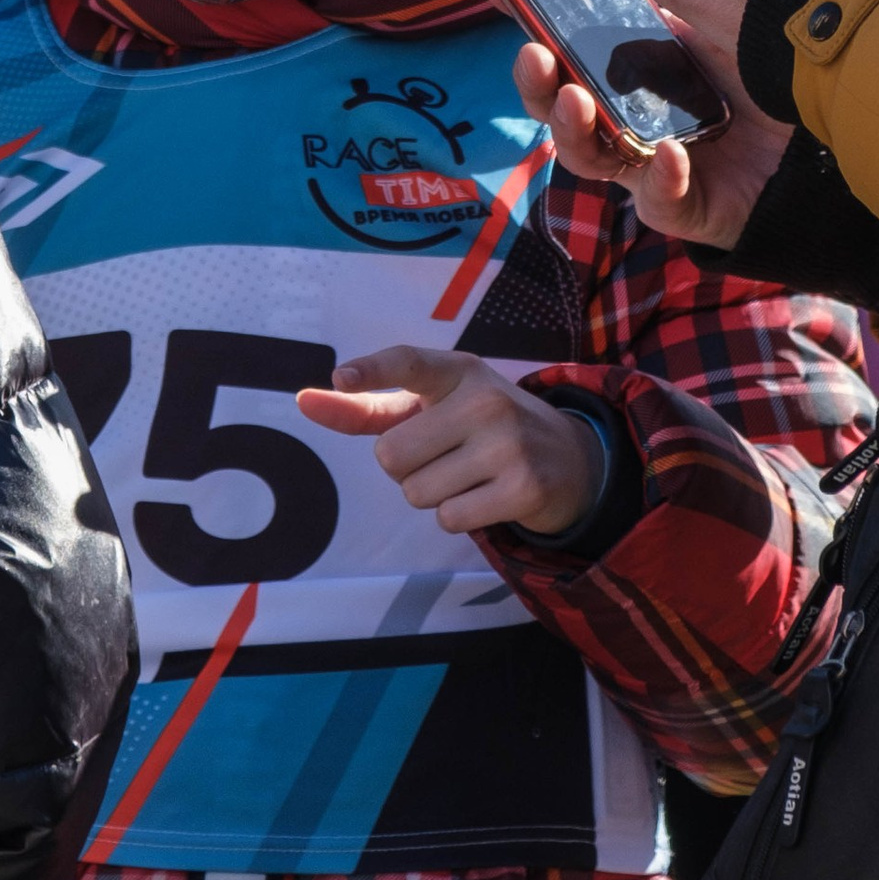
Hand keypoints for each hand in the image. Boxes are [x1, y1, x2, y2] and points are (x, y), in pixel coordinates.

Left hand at [298, 344, 605, 538]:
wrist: (572, 459)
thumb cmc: (484, 428)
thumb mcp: (436, 405)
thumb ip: (370, 407)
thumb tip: (306, 401)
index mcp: (458, 371)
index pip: (409, 361)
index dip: (371, 370)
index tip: (340, 378)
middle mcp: (484, 399)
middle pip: (393, 455)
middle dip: (405, 469)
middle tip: (444, 457)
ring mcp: (508, 442)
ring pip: (418, 493)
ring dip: (432, 496)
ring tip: (468, 476)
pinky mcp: (524, 487)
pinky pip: (450, 518)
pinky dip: (458, 516)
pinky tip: (487, 497)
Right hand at [512, 32, 790, 252]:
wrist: (810, 140)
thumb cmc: (746, 77)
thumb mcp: (697, 30)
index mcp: (616, 84)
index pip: (558, 63)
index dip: (527, 32)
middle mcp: (619, 128)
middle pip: (558, 113)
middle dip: (539, 87)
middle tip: (536, 56)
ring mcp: (644, 171)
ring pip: (590, 160)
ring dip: (576, 131)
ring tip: (579, 101)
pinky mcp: (682, 206)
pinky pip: (662, 199)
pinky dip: (662, 177)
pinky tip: (670, 154)